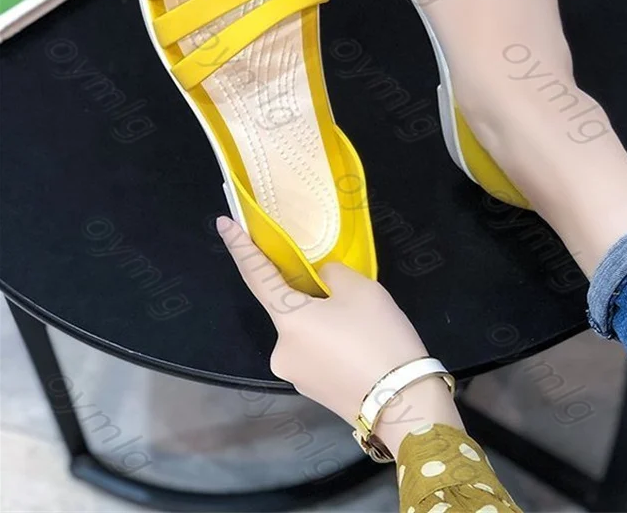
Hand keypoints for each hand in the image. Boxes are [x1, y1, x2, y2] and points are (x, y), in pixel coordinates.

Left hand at [217, 216, 461, 454]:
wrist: (403, 404)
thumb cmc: (377, 338)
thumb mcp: (362, 290)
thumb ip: (333, 274)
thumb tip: (322, 280)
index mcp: (288, 319)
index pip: (256, 274)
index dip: (241, 246)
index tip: (223, 223)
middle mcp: (280, 349)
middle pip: (291, 310)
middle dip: (314, 300)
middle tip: (352, 302)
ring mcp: (294, 375)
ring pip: (307, 334)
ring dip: (325, 324)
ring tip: (365, 331)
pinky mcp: (312, 392)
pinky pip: (317, 355)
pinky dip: (332, 345)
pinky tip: (362, 350)